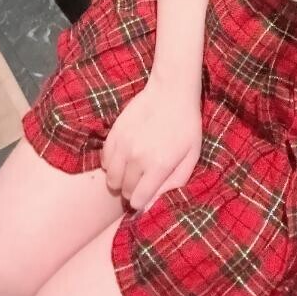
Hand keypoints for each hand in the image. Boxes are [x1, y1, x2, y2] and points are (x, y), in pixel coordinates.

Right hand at [100, 73, 202, 210]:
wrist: (172, 91)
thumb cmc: (186, 124)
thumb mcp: (192, 155)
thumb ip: (174, 183)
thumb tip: (152, 204)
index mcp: (159, 166)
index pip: (137, 200)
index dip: (142, 201)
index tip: (146, 194)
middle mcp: (138, 158)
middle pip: (124, 190)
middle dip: (132, 190)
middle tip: (142, 179)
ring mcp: (123, 145)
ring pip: (111, 178)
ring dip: (120, 179)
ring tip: (132, 169)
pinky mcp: (114, 133)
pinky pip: (104, 160)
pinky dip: (112, 163)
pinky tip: (124, 156)